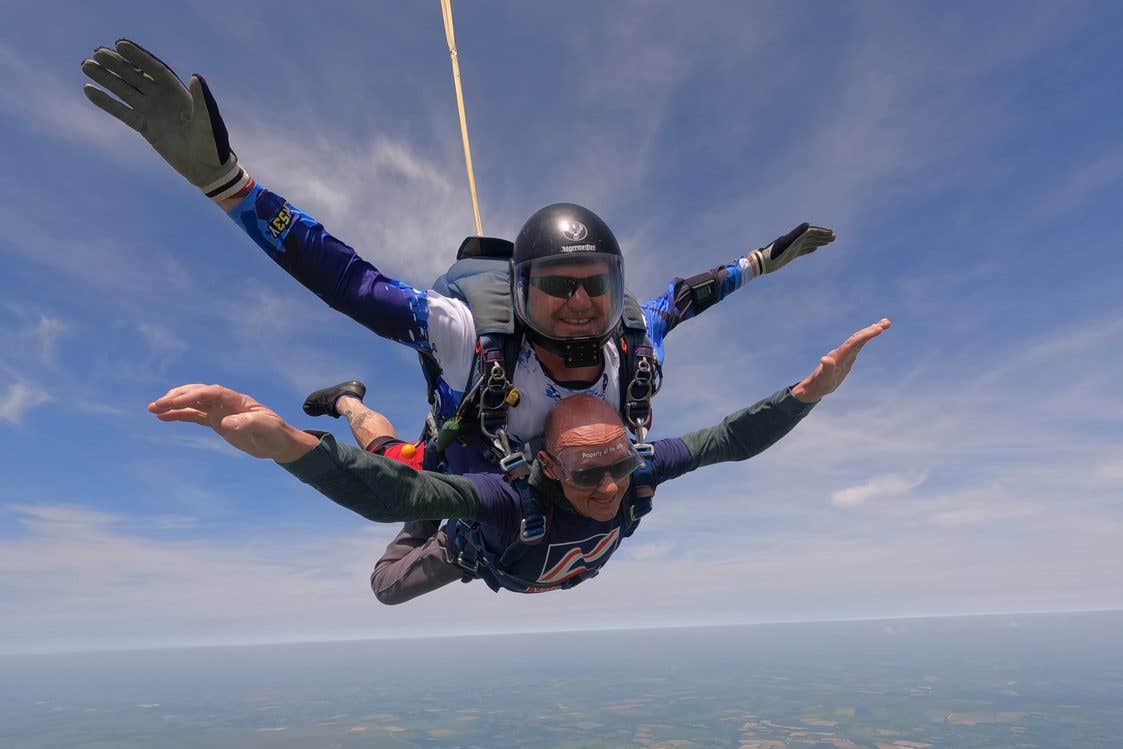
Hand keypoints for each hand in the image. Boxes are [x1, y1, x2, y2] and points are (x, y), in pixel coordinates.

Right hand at [82, 40, 250, 202]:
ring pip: (124, 90)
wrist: (206, 167)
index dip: (138, 56)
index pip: (154, 69)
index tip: (120, 44)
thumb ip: (202, 100)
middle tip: (96, 52)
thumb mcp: (208, 120)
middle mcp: (162, 97)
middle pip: (135, 76)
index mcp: (178, 91)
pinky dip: (106, 102)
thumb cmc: (212, 143)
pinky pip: (121, 112)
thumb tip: (196, 77)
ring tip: (86, 65)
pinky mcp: (144, 126)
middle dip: (117, 63)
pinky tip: (89, 90)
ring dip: (106, 78)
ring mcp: (152, 111)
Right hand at [148, 384, 317, 462]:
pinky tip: (163, 417)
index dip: (193, 395)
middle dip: (177, 397)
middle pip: (198, 393)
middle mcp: (226, 402)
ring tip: (153, 409)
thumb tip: (226, 422)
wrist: (279, 443)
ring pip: (193, 403)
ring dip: (174, 404)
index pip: (211, 393)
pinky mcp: (216, 422)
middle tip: (156, 405)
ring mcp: (220, 411)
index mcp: (237, 400)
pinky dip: (179, 415)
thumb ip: (247, 423)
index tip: (175, 402)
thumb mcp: (265, 428)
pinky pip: (194, 416)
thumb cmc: (275, 433)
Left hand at [748, 223, 835, 275]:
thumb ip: (796, 234)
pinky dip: (810, 248)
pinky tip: (815, 248)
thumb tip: (808, 224)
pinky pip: (802, 250)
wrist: (761, 263)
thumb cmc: (772, 254)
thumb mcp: (785, 243)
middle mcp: (794, 241)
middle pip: (811, 236)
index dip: (821, 232)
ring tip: (829, 242)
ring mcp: (792, 247)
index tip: (831, 234)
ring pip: (808, 243)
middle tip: (835, 237)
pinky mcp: (790, 254)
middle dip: (823, 236)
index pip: (811, 232)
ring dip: (819, 241)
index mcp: (794, 237)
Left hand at [793, 319, 891, 402]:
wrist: (815, 386)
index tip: (879, 329)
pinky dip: (866, 338)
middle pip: (858, 337)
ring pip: (859, 339)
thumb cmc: (820, 384)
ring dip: (871, 331)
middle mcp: (842, 352)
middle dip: (872, 330)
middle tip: (887, 322)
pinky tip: (872, 334)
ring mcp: (845, 354)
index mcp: (839, 355)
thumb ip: (826, 369)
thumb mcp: (824, 378)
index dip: (866, 335)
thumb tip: (825, 359)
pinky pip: (858, 345)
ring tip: (885, 324)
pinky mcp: (847, 358)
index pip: (854, 342)